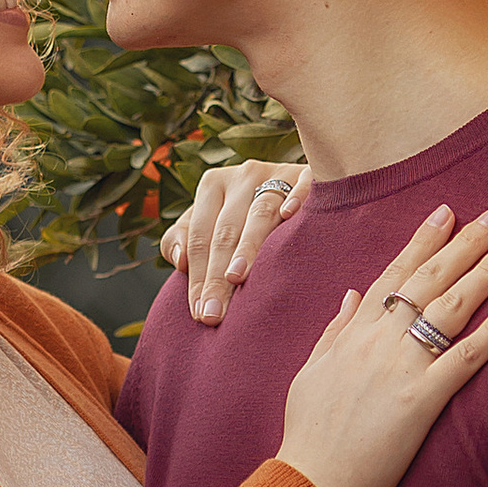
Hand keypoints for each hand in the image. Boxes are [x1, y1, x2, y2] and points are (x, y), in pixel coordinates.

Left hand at [162, 159, 307, 324]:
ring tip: (236, 277)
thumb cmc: (244, 218)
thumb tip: (179, 260)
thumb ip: (184, 240)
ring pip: (259, 214)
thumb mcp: (210, 223)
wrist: (293, 192)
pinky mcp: (307, 175)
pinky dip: (296, 197)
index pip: (199, 237)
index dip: (197, 276)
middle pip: (225, 231)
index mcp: (213, 185)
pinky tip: (290, 214)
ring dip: (248, 246)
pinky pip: (302, 184)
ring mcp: (276, 173)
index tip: (200, 313)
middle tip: (214, 313)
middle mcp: (242, 176)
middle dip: (217, 276)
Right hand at [274, 203, 487, 486]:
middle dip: (464, 242)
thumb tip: (350, 295)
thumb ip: (333, 331)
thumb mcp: (310, 373)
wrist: (309, 481)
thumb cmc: (308, 434)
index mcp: (352, 333)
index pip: (393, 275)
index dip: (422, 241)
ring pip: (449, 308)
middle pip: (428, 280)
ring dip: (483, 271)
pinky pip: (463, 359)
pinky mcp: (420, 401)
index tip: (446, 213)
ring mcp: (399, 369)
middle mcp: (377, 341)